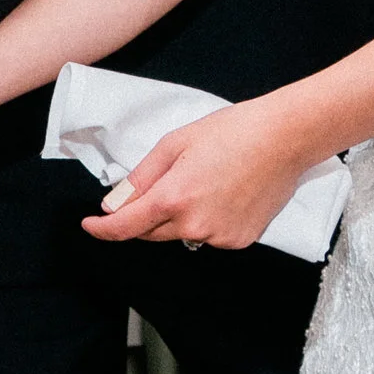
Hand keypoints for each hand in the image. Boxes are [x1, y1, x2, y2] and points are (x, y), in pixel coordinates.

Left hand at [81, 97, 314, 248]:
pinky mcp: (240, 240)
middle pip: (151, 233)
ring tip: (202, 181)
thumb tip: (113, 204)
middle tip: (154, 187)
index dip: (102, 229)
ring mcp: (220, 237)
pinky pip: (208, 236)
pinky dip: (205, 221)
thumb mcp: (174, 144)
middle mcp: (194, 226)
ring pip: (181, 235)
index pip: (125, 226)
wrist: (284, 138)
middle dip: (141, 216)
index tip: (90, 225)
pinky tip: (221, 193)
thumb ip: (140, 179)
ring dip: (177, 217)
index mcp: (173, 199)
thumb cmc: (231, 132)